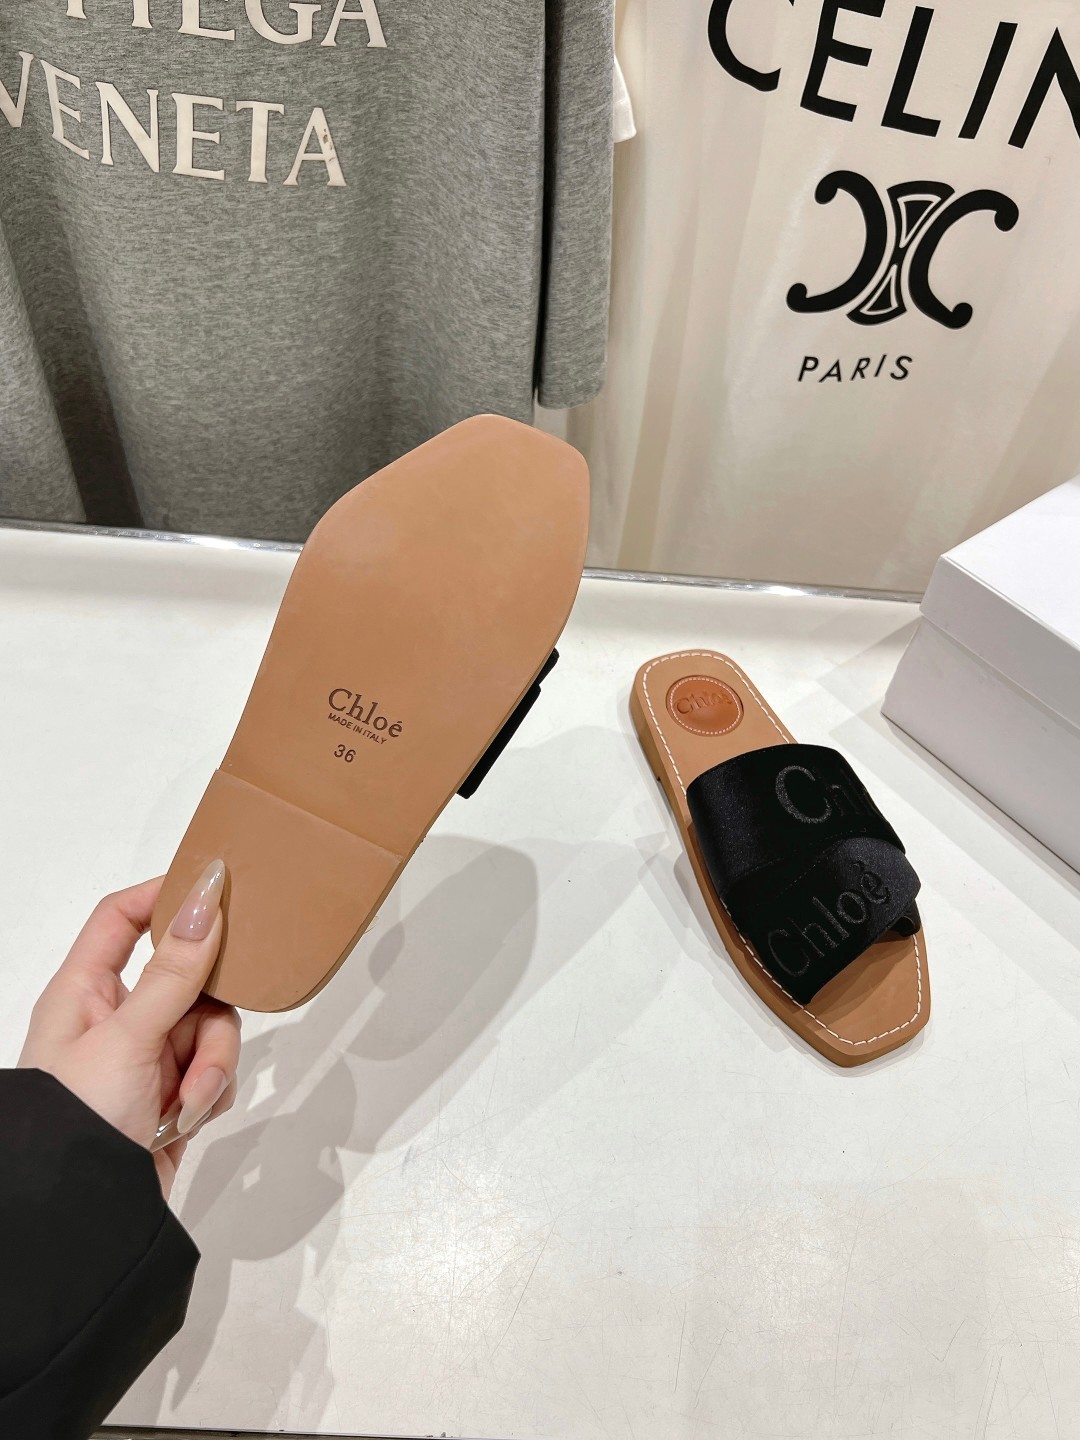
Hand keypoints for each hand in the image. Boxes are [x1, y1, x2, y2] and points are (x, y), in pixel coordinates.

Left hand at [18, 864, 239, 1199]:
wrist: (79, 1221)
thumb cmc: (75, 1123)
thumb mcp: (128, 1039)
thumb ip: (174, 972)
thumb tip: (206, 899)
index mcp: (84, 992)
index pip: (122, 918)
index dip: (165, 896)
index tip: (217, 889)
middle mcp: (115, 1020)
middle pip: (187, 977)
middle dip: (210, 1008)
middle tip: (216, 1016)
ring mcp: (145, 1060)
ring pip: (210, 1028)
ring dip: (211, 1064)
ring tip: (186, 1102)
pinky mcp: (170, 1099)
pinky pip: (213, 1073)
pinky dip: (210, 1094)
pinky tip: (184, 1121)